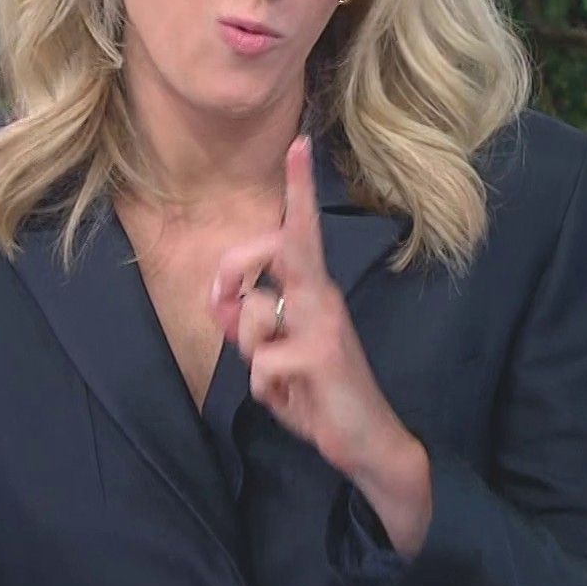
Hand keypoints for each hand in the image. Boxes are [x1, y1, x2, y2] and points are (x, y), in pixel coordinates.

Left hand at [205, 135, 410, 480]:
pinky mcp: (321, 356)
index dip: (298, 188)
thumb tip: (220, 302)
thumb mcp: (273, 355)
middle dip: (232, 266)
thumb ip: (246, 324)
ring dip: (253, 355)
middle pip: (274, 248)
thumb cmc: (319, 392)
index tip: (298, 142)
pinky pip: (261, 365)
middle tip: (219, 299)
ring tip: (283, 377)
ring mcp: (325, 324)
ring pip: (254, 316)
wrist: (367, 442)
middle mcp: (323, 298)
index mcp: (313, 291)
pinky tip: (294, 399)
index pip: (302, 231)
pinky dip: (267, 391)